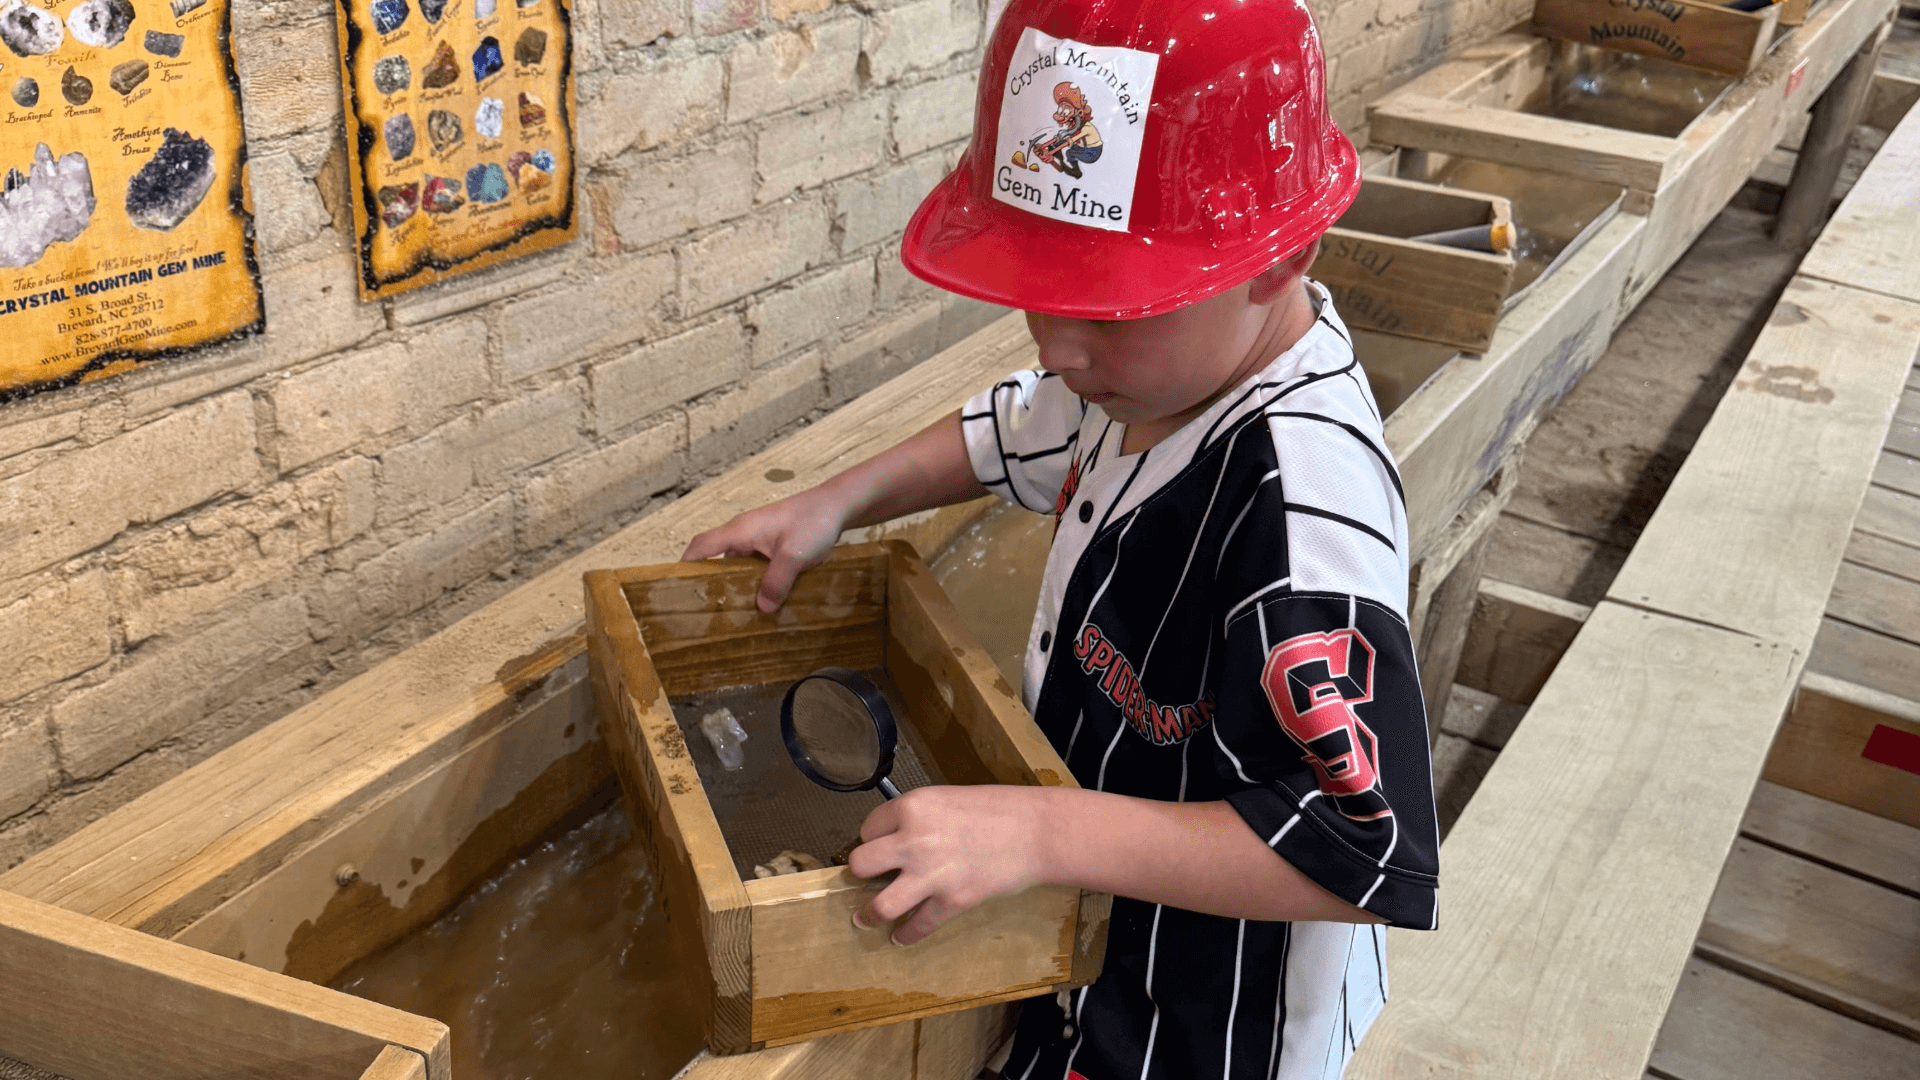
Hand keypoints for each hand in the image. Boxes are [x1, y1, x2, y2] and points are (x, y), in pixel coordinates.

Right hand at [680, 488, 849, 611]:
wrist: (837, 505)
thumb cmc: (813, 522)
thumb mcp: (793, 555)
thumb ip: (776, 582)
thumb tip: (761, 607)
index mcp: (740, 531)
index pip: (701, 546)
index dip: (686, 566)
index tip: (676, 588)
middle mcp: (744, 533)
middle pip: (716, 558)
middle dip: (711, 582)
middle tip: (709, 610)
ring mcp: (759, 538)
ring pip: (738, 564)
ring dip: (736, 583)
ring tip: (735, 611)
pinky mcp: (773, 544)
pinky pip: (755, 564)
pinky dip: (754, 579)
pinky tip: (763, 599)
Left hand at [846, 785, 1053, 945]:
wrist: (1037, 830)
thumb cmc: (999, 809)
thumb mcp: (948, 799)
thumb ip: (919, 818)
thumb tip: (897, 838)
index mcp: (913, 806)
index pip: (868, 828)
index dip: (872, 838)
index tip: (878, 846)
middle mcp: (914, 840)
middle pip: (861, 864)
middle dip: (860, 873)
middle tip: (865, 878)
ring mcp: (932, 874)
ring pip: (881, 905)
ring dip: (869, 914)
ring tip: (864, 918)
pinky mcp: (952, 900)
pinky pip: (919, 926)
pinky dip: (907, 935)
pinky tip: (901, 936)